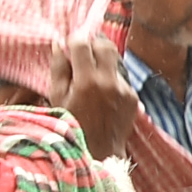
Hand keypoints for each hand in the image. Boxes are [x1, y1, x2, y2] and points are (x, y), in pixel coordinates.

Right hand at [43, 37, 137, 156]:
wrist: (99, 150)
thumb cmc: (71, 123)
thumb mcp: (57, 97)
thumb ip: (58, 68)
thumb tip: (58, 44)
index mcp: (87, 81)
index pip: (82, 44)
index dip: (74, 40)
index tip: (70, 45)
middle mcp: (109, 82)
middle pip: (105, 45)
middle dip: (93, 43)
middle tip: (83, 50)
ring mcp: (125, 89)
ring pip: (116, 60)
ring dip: (104, 59)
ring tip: (91, 70)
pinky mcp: (134, 97)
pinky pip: (122, 78)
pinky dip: (111, 77)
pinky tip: (102, 90)